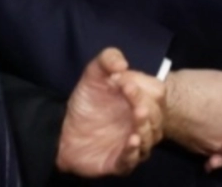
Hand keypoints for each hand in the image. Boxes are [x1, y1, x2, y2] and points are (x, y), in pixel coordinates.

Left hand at [56, 48, 164, 176]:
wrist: (64, 129)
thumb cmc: (87, 101)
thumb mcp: (93, 74)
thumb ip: (107, 59)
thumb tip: (122, 64)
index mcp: (140, 100)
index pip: (156, 91)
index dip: (142, 85)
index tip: (121, 80)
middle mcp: (142, 122)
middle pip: (157, 115)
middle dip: (146, 103)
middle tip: (128, 92)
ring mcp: (132, 143)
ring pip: (150, 138)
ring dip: (145, 127)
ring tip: (137, 116)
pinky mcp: (120, 162)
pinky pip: (131, 160)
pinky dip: (133, 152)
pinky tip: (131, 141)